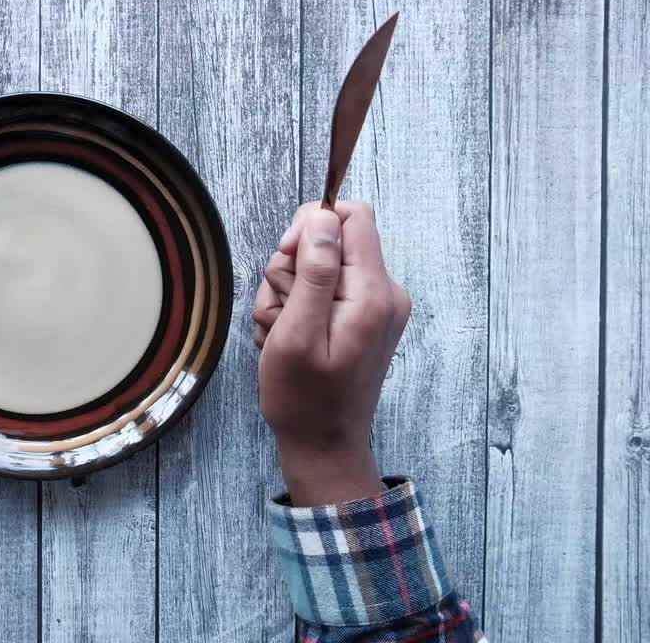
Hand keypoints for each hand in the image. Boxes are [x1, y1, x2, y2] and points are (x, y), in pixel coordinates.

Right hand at [251, 201, 409, 504]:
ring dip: (287, 293)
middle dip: (291, 269)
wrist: (323, 445)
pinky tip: (288, 339)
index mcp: (373, 292)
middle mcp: (383, 292)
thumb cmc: (304, 398)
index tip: (287, 260)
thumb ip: (314, 271)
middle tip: (280, 313)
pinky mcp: (361, 317)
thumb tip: (323, 217)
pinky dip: (297, 309)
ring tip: (280, 333)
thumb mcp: (298, 332)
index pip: (351, 216)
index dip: (310, 227)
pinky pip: (323, 290)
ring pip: (317, 266)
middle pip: (328, 241)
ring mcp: (373, 305)